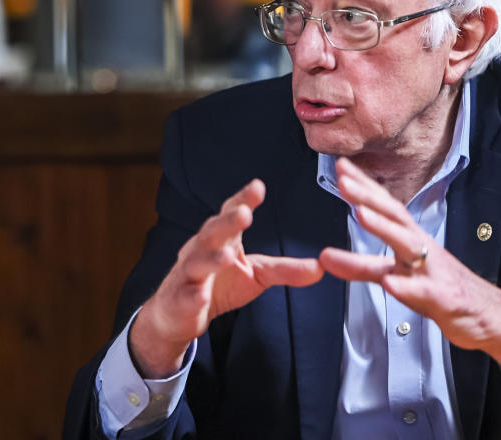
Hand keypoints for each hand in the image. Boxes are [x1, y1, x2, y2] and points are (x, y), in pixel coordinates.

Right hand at [130, 179, 323, 377]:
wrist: (178, 314)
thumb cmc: (218, 285)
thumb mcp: (256, 275)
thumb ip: (285, 270)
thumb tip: (322, 267)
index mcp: (221, 238)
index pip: (229, 213)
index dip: (242, 199)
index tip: (258, 187)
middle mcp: (201, 249)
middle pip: (212, 232)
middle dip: (226, 223)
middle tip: (244, 214)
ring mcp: (187, 274)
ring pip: (197, 262)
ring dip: (212, 259)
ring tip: (228, 256)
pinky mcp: (179, 299)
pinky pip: (186, 296)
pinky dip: (193, 296)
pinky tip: (202, 296)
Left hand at [319, 157, 500, 374]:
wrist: (489, 317)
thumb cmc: (440, 289)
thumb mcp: (395, 276)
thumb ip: (360, 266)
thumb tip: (325, 257)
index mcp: (410, 239)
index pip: (385, 206)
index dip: (363, 186)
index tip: (340, 166)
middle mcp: (422, 248)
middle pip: (395, 216)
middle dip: (369, 197)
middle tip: (343, 181)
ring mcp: (433, 271)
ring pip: (409, 245)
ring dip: (384, 228)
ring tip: (361, 214)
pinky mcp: (444, 298)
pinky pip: (423, 292)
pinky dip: (406, 287)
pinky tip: (389, 283)